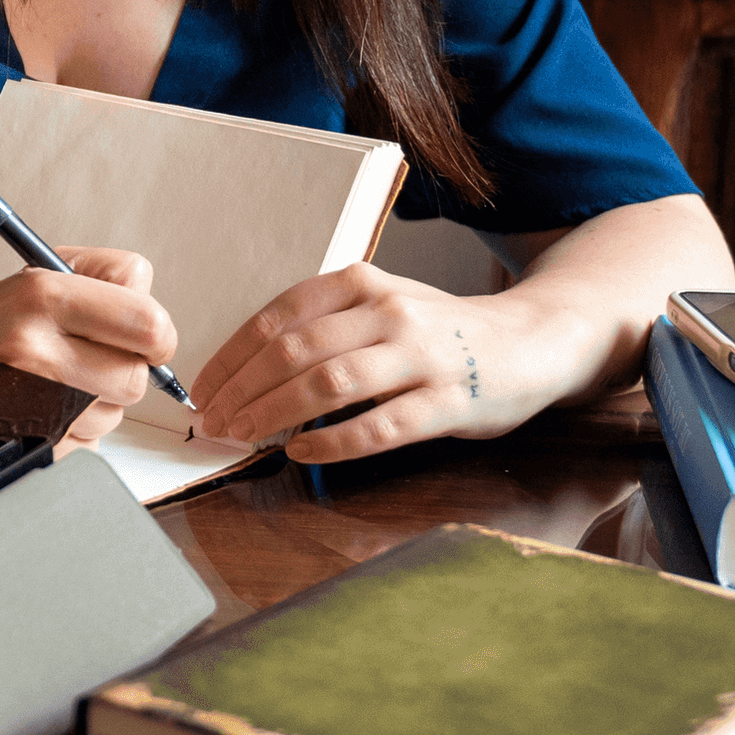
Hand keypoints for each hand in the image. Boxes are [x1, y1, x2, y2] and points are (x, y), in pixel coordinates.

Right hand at [0, 247, 177, 450]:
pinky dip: (78, 428)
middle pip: (137, 378)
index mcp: (42, 295)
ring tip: (57, 381)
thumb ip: (107, 281)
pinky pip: (92, 443)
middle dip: (125, 370)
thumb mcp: (39, 274)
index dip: (156, 333)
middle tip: (95, 357)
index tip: (142, 334)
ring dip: (98, 402)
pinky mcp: (31, 446)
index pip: (149, 324)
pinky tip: (44, 407)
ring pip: (115, 415)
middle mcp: (35, 350)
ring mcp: (32, 405)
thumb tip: (156, 322)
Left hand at [196, 264, 533, 460]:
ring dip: (274, 415)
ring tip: (243, 438)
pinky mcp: (447, 401)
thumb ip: (324, 325)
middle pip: (294, 352)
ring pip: (329, 385)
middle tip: (213, 423)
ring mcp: (421, 355)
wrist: (531, 341)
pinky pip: (379, 426)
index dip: (232, 356)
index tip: (203, 389)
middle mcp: (389, 311)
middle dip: (242, 391)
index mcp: (363, 282)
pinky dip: (333, 442)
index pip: (277, 317)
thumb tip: (247, 370)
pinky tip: (301, 452)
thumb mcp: (381, 305)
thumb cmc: (440, 330)